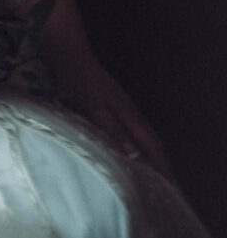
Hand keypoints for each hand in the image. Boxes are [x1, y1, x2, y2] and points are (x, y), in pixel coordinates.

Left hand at [54, 59, 172, 178]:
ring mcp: (121, 104)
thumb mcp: (95, 106)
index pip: (152, 144)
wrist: (69, 52)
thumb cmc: (80, 79)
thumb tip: (133, 154)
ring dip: (148, 152)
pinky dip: (135, 141)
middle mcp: (129, 109)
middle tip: (163, 183)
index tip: (168, 184)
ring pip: (141, 133)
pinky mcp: (110, 101)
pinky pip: (129, 126)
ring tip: (150, 170)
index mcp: (129, 113)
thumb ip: (113, 128)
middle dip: (159, 161)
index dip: (161, 164)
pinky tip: (127, 146)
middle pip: (151, 140)